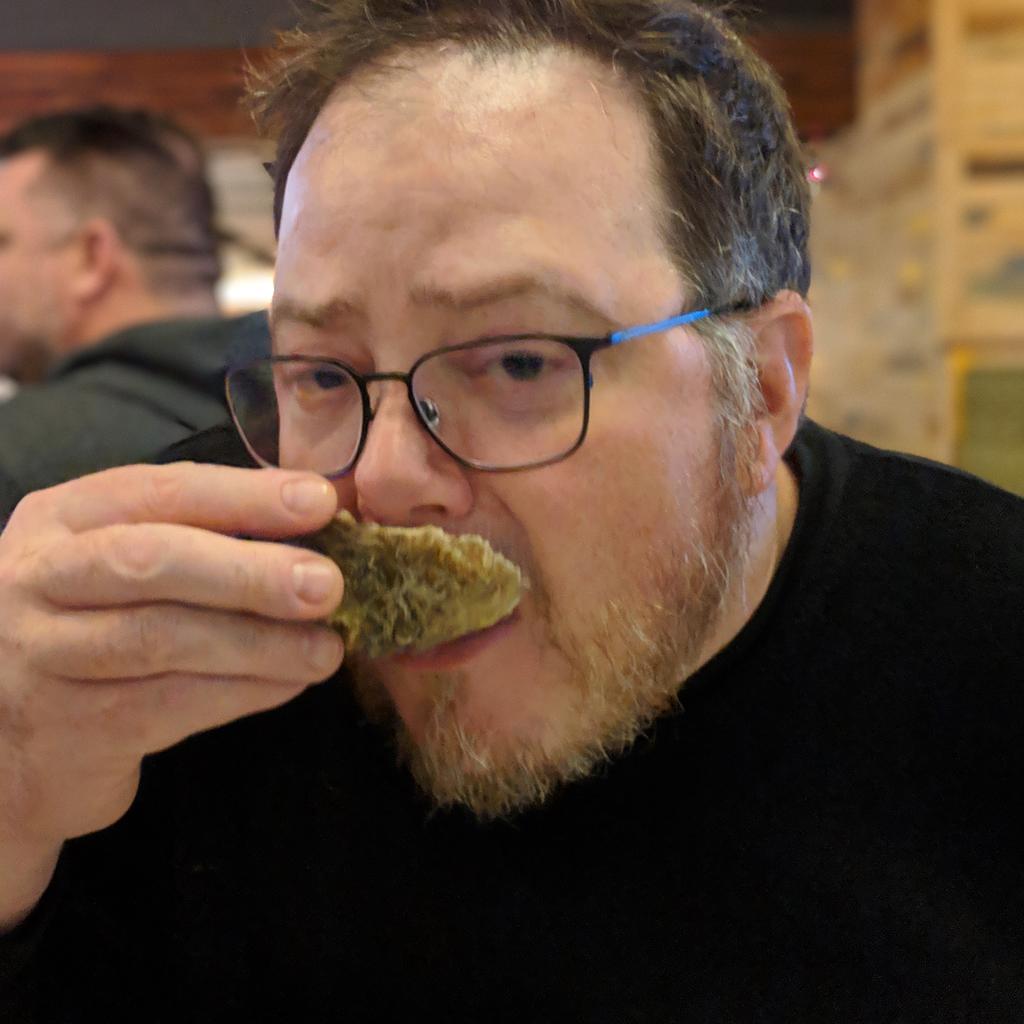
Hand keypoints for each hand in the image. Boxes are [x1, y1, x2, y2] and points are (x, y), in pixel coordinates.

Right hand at [0, 462, 343, 922]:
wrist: (13, 741)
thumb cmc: (94, 628)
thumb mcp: (124, 564)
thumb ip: (204, 535)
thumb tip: (318, 514)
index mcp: (65, 517)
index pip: (160, 491)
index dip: (244, 496)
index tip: (320, 502)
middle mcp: (40, 577)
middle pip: (150, 562)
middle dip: (249, 572)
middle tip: (327, 585)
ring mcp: (42, 654)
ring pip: (162, 640)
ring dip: (260, 644)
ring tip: (325, 649)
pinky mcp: (66, 728)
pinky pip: (168, 705)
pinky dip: (243, 692)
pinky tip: (290, 683)